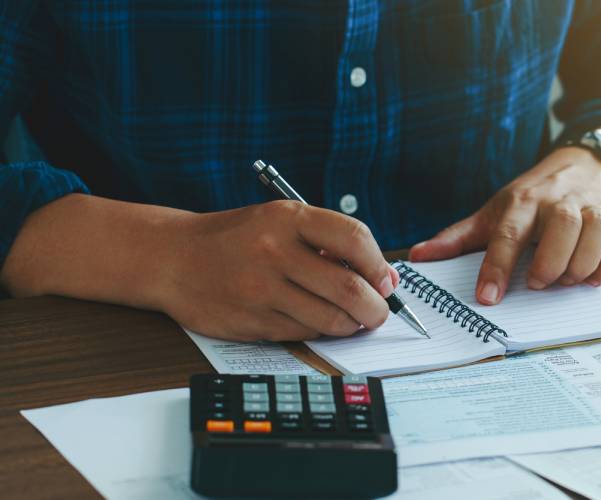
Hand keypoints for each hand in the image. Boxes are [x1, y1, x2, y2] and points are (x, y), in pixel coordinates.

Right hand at [161, 201, 398, 340]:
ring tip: (352, 319)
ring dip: (351, 325)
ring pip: (330, 318)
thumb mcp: (281, 222)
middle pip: (348, 288)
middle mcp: (274, 251)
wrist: (173, 258)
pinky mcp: (251, 320)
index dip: (379, 265)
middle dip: (375, 308)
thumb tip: (385, 277)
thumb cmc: (239, 239)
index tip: (385, 281)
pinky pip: (304, 333)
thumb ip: (331, 243)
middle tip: (379, 313)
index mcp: (288, 218)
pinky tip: (317, 320)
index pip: (354, 238)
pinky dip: (320, 331)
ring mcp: (261, 289)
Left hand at [410, 146, 600, 304]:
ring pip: (598, 229)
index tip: (488, 298)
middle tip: (538, 283)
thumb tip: (418, 257)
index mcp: (522, 203)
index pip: (507, 234)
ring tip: (566, 280)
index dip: (496, 267)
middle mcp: (559, 202)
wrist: (588, 162)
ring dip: (582, 264)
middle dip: (551, 262)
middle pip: (563, 225)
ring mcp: (593, 207)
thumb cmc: (534, 196)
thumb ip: (459, 237)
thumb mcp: (495, 211)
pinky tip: (595, 277)